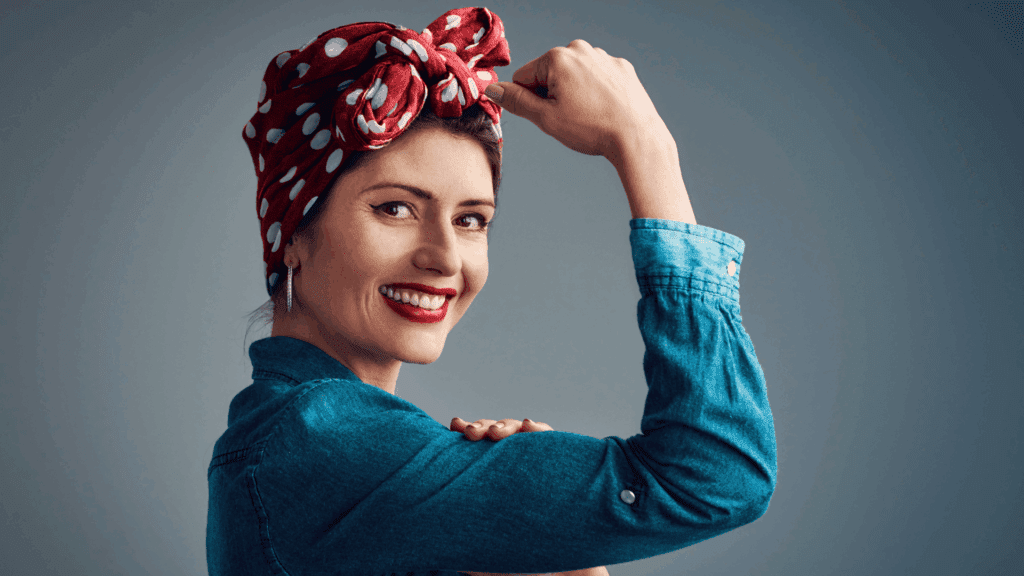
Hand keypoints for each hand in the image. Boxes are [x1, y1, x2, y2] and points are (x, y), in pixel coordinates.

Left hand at [450, 417, 608, 575]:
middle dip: (484, 427)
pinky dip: (540, 430)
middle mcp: (514, 463)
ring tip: (495, 432)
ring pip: (521, 433)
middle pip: (497, 433)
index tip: (455, 426)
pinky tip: (529, 426)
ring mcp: (537, 460)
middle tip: (471, 433)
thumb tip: (428, 528)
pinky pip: (552, 441)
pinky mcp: (561, 465)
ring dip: (506, 426)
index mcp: (494, 473)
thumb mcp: (482, 538)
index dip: (468, 430)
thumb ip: (462, 527)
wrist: (551, 563)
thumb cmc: (515, 551)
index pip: (479, 445)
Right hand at [483, 38, 668, 159]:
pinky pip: (598, 79)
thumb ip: (516, 101)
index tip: (548, 115)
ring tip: (590, 115)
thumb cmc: (592, 129)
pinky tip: (605, 109)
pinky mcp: (622, 68)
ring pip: (575, 77)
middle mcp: (581, 49)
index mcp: (558, 57)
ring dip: (574, 93)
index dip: (529, 100)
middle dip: (553, 95)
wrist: (637, 137)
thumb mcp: (545, 118)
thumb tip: (492, 90)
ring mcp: (604, 57)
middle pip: (550, 74)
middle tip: (571, 117)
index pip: (524, 77)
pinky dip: (597, 93)